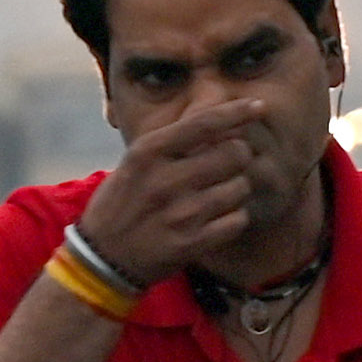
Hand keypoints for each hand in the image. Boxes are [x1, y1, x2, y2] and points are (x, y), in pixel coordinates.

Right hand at [72, 97, 264, 287]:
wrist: (103, 257)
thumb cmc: (123, 201)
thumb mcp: (136, 162)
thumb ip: (175, 142)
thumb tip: (226, 121)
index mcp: (147, 153)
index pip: (203, 123)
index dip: (237, 111)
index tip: (258, 104)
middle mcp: (164, 181)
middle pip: (233, 153)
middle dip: (238, 156)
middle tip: (227, 164)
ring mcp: (179, 214)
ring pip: (240, 187)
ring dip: (236, 189)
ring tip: (216, 195)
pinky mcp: (191, 243)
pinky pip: (237, 220)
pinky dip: (234, 218)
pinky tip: (216, 219)